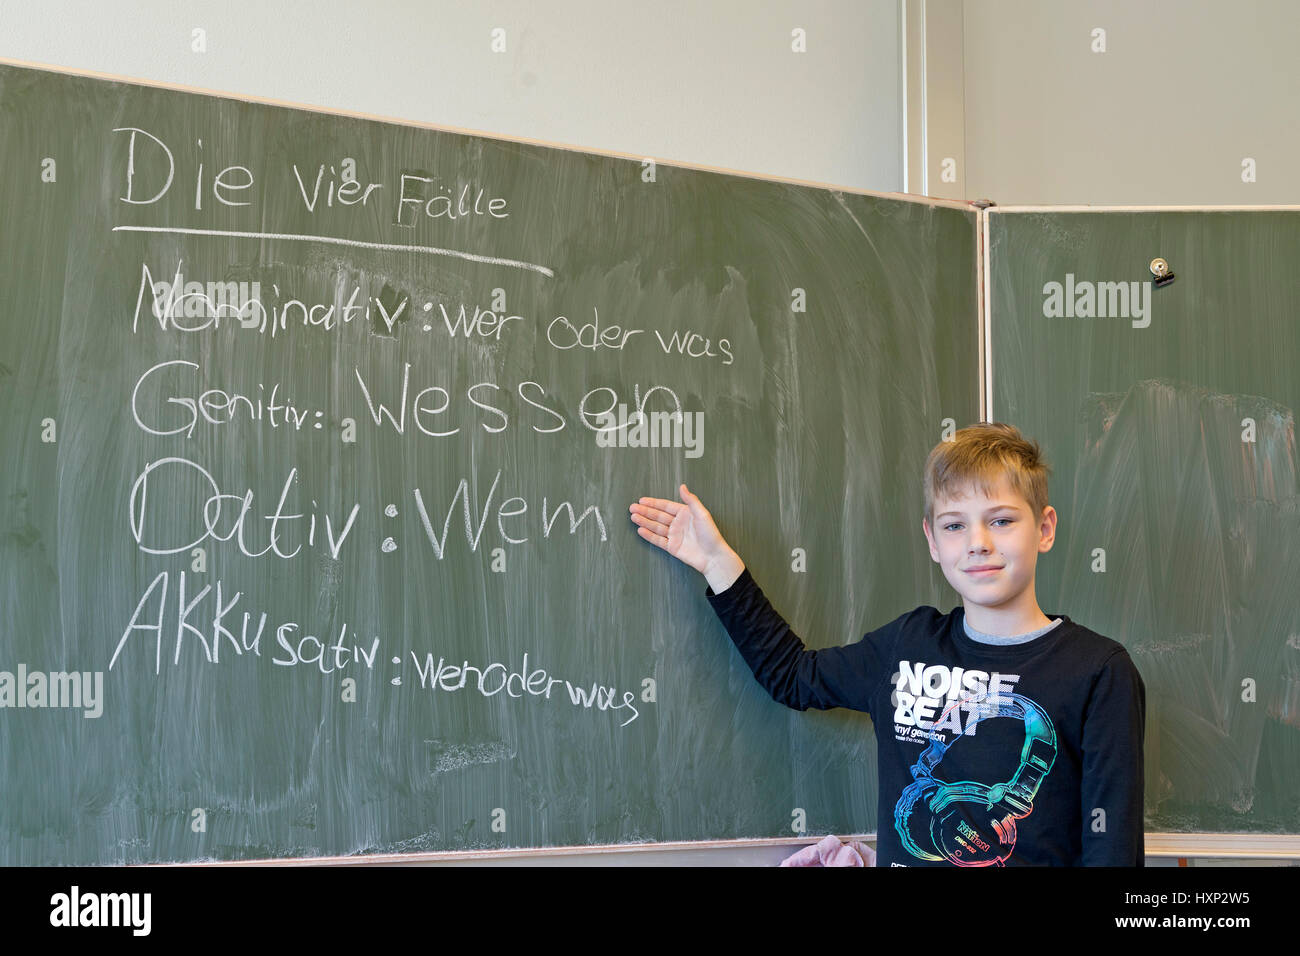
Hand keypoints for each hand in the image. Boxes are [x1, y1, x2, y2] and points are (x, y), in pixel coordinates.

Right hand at [629, 484, 743, 590]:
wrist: (713, 556)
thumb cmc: (711, 535)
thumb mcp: (702, 514)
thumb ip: (691, 500)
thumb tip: (682, 486)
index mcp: (685, 514)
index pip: (666, 506)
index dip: (653, 503)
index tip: (642, 500)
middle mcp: (678, 524)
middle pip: (658, 516)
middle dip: (645, 511)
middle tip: (632, 507)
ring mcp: (674, 535)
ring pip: (656, 527)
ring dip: (644, 522)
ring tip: (633, 517)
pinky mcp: (672, 547)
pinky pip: (658, 540)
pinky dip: (649, 535)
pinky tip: (641, 530)